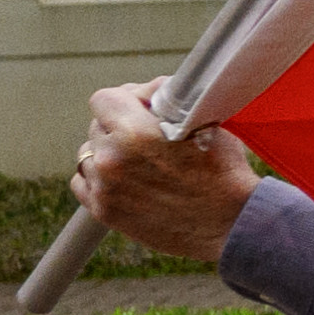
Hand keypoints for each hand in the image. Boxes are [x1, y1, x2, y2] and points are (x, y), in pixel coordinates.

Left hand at [73, 80, 258, 267]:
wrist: (231, 223)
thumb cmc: (223, 171)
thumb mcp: (204, 120)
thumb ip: (166, 98)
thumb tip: (145, 91)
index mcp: (134, 133)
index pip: (104, 99)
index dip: (126, 99)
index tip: (143, 108)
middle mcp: (112, 160)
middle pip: (97, 126)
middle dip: (120, 127)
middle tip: (149, 137)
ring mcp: (105, 189)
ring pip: (89, 154)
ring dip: (109, 153)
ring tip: (139, 161)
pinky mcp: (104, 211)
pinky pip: (82, 182)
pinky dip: (99, 178)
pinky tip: (125, 179)